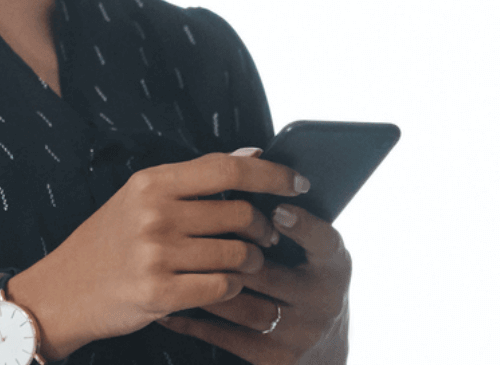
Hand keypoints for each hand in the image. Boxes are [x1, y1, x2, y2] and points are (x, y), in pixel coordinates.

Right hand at [9, 152, 307, 359]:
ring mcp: (155, 254)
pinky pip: (223, 288)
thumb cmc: (107, 242)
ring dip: (252, 263)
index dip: (271, 174)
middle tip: (265, 238)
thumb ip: (193, 180)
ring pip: (238, 254)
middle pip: (240, 214)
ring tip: (245, 265)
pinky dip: (233, 289)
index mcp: (151, 182)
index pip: (227, 168)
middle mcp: (154, 213)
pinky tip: (224, 286)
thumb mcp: (139, 198)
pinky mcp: (159, 293)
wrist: (61, 290)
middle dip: (264, 229)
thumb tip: (251, 154)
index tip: (299, 182)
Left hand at [158, 203, 351, 364]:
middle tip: (185, 232)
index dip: (302, 226)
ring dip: (198, 278)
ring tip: (166, 262)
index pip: (324, 241)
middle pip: (264, 267)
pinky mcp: (275, 359)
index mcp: (333, 265)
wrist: (319, 353)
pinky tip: (167, 306)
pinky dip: (191, 318)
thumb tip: (250, 155)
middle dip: (223, 248)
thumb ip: (283, 213)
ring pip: (237, 299)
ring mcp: (298, 332)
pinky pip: (224, 335)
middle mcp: (322, 300)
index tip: (277, 209)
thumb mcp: (307, 251)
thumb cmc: (301, 282)